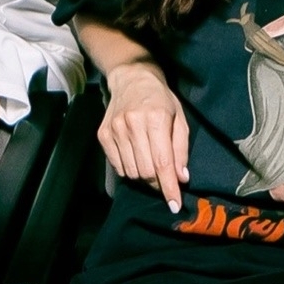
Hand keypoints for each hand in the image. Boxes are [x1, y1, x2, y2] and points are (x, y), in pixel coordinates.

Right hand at [97, 59, 191, 212]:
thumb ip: (180, 149)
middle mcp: (132, 125)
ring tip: (150, 164)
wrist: (132, 79)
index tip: (174, 204)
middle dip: (158, 182)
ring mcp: (115, 130)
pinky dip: (129, 169)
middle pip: (146, 171)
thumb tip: (180, 178)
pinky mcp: (103, 135)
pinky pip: (117, 166)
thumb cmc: (161, 99)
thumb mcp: (179, 119)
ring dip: (143, 176)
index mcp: (155, 119)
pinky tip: (136, 158)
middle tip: (164, 179)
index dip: (168, 187)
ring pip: (131, 171)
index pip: (162, 163)